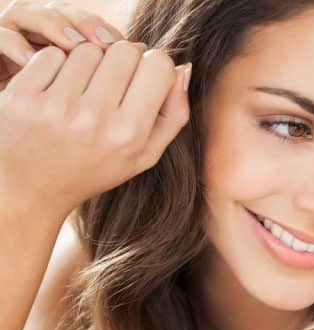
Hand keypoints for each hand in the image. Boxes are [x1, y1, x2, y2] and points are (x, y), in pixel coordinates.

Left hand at [0, 2, 191, 216]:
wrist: (30, 190)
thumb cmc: (94, 169)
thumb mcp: (144, 155)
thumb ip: (174, 114)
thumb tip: (183, 68)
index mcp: (129, 133)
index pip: (158, 65)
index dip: (155, 65)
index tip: (145, 78)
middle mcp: (94, 118)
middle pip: (125, 50)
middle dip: (124, 59)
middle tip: (116, 79)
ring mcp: (56, 106)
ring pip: (89, 48)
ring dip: (91, 60)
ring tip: (86, 86)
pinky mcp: (23, 96)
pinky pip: (53, 53)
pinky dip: (59, 64)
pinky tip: (59, 87)